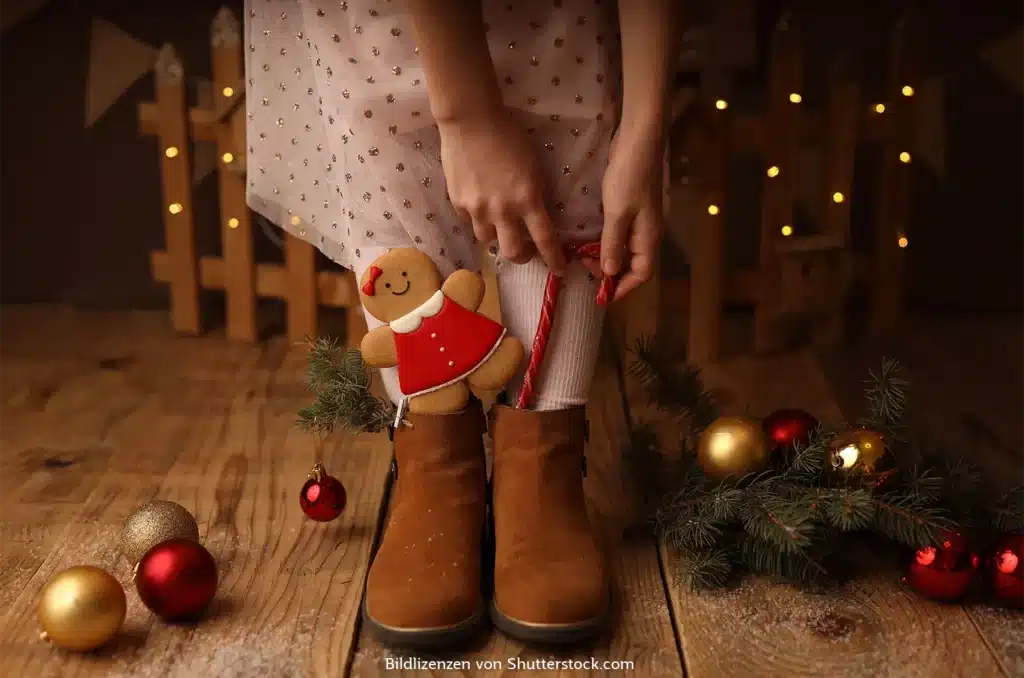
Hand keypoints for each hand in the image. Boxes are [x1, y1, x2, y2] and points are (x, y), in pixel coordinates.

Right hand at [438, 111, 566, 274]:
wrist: (471, 120)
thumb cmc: (509, 136)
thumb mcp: (534, 166)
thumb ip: (535, 194)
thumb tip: (536, 214)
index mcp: (527, 199)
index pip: (545, 239)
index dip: (554, 258)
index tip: (560, 269)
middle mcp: (502, 211)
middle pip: (513, 252)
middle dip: (522, 256)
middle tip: (525, 250)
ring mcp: (477, 209)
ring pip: (488, 240)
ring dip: (497, 235)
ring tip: (498, 221)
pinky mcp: (458, 203)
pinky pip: (470, 221)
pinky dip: (477, 217)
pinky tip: (479, 201)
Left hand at [585, 125, 663, 301]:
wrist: (639, 139)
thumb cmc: (629, 176)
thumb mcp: (618, 212)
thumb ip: (613, 244)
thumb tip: (609, 272)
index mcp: (649, 236)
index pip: (642, 273)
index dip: (623, 287)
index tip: (602, 294)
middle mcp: (648, 231)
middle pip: (634, 264)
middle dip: (612, 272)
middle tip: (586, 269)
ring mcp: (641, 218)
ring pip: (626, 248)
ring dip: (607, 256)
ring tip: (585, 257)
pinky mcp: (632, 206)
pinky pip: (621, 233)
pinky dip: (607, 240)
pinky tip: (591, 238)